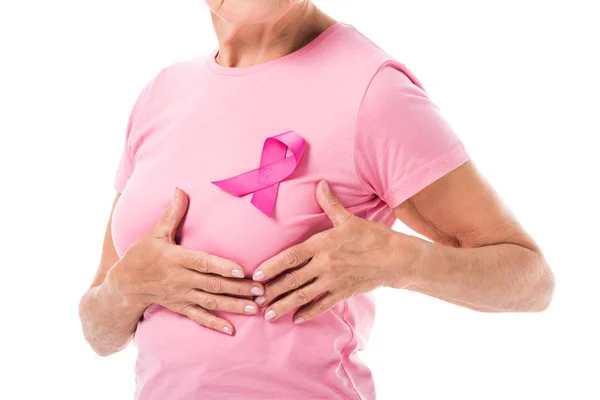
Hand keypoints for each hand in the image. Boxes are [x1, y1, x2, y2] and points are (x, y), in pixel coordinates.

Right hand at [108, 187, 263, 334]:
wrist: (125, 286)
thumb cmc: (141, 255)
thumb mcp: (155, 233)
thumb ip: (172, 213)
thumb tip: (180, 188)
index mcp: (177, 259)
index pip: (203, 263)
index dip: (222, 266)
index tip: (241, 270)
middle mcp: (181, 279)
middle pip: (214, 284)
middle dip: (238, 288)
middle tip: (261, 290)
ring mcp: (182, 295)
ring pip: (211, 302)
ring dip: (234, 305)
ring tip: (255, 308)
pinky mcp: (181, 307)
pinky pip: (199, 317)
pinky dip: (215, 324)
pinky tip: (231, 330)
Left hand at [252, 180, 420, 323]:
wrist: (397, 258)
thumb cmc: (372, 237)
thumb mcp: (349, 219)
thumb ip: (330, 204)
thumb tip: (320, 183)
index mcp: (322, 245)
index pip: (291, 256)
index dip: (273, 266)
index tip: (257, 275)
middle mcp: (325, 264)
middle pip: (292, 280)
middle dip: (271, 291)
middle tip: (254, 299)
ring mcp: (334, 281)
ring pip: (303, 296)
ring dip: (284, 305)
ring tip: (268, 314)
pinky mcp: (344, 293)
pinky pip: (322, 305)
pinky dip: (309, 313)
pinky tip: (296, 319)